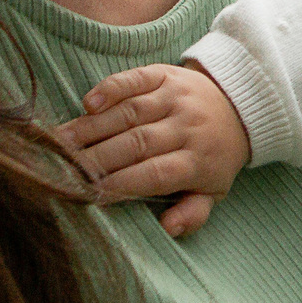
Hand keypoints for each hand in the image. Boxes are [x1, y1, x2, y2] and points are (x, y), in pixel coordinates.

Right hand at [59, 62, 249, 236]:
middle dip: (98, 158)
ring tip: (61, 143)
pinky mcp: (165, 75)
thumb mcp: (213, 191)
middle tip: (64, 170)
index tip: (91, 194)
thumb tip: (168, 228)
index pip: (156, 174)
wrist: (240, 106)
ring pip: (130, 112)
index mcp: (199, 159)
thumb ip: (193, 213)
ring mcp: (176, 97)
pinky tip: (88, 103)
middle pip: (137, 143)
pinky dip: (111, 88)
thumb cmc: (214, 157)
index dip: (123, 183)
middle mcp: (188, 126)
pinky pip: (135, 79)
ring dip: (92, 128)